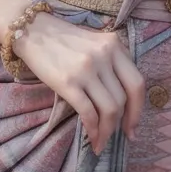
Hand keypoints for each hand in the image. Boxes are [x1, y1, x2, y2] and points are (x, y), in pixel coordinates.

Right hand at [13, 13, 144, 155]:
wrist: (32, 30)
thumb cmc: (64, 40)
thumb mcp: (96, 43)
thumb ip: (112, 63)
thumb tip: (122, 102)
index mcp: (114, 45)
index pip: (137, 83)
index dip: (138, 109)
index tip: (133, 126)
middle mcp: (104, 55)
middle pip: (124, 99)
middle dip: (124, 123)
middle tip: (120, 136)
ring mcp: (86, 69)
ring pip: (108, 109)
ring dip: (107, 131)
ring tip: (101, 141)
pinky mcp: (67, 82)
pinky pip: (88, 112)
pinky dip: (92, 129)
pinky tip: (90, 135)